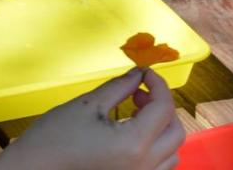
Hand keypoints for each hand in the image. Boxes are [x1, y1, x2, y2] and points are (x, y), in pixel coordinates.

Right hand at [0, 69, 183, 169]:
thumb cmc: (57, 136)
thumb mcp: (90, 104)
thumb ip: (121, 87)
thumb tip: (140, 73)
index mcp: (134, 145)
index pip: (164, 108)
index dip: (158, 84)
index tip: (144, 73)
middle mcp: (143, 167)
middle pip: (175, 132)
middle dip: (162, 106)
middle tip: (137, 95)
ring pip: (171, 153)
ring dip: (161, 129)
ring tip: (134, 115)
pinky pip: (158, 168)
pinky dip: (155, 149)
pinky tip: (131, 137)